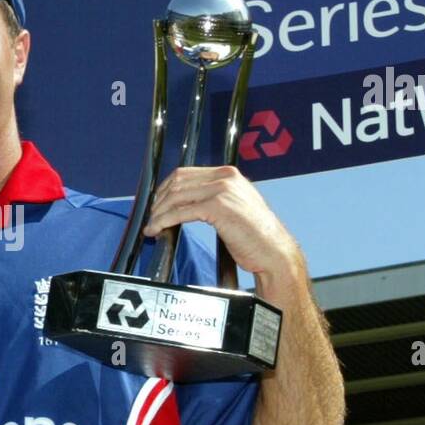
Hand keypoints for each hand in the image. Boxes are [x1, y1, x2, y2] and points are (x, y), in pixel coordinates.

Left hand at [142, 165, 301, 282]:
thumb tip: (186, 202)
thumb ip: (215, 198)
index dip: (165, 188)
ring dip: (158, 212)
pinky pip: (181, 212)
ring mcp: (222, 190)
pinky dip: (164, 221)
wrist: (273, 251)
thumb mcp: (236, 206)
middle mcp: (225, 177)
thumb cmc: (256, 236)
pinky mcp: (218, 208)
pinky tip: (158, 230)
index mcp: (229, 174)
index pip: (186, 173)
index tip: (157, 202)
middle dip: (159, 200)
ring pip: (176, 197)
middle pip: (178, 182)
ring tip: (152, 226)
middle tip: (151, 216)